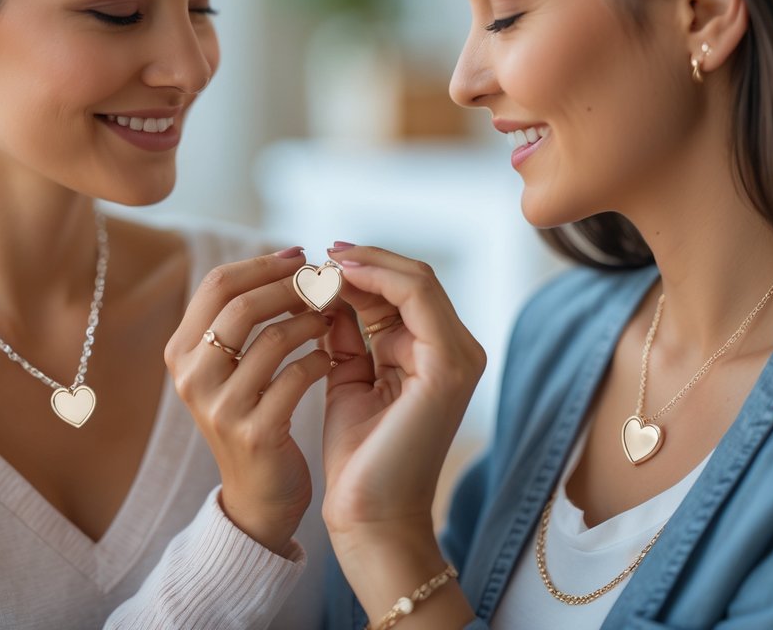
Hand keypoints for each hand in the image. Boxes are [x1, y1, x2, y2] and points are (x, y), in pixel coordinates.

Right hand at [165, 248, 334, 555]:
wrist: (260, 496)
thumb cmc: (256, 415)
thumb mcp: (234, 365)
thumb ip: (247, 317)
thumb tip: (291, 259)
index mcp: (181, 351)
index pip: (217, 284)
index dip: (262, 264)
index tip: (301, 257)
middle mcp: (190, 376)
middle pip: (241, 304)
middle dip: (291, 286)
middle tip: (326, 282)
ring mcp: (219, 406)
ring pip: (272, 338)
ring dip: (312, 321)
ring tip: (333, 320)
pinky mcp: (253, 432)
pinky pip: (295, 377)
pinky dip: (321, 360)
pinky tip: (333, 361)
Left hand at [321, 244, 485, 550]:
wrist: (370, 515)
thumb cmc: (360, 458)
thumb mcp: (349, 379)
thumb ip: (348, 335)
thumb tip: (330, 290)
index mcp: (435, 355)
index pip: (403, 290)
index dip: (361, 270)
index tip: (313, 263)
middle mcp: (457, 350)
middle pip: (413, 278)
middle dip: (361, 262)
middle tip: (314, 256)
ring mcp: (458, 355)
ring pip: (416, 279)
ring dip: (364, 266)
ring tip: (319, 265)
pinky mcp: (448, 364)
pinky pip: (415, 297)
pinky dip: (374, 279)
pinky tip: (335, 281)